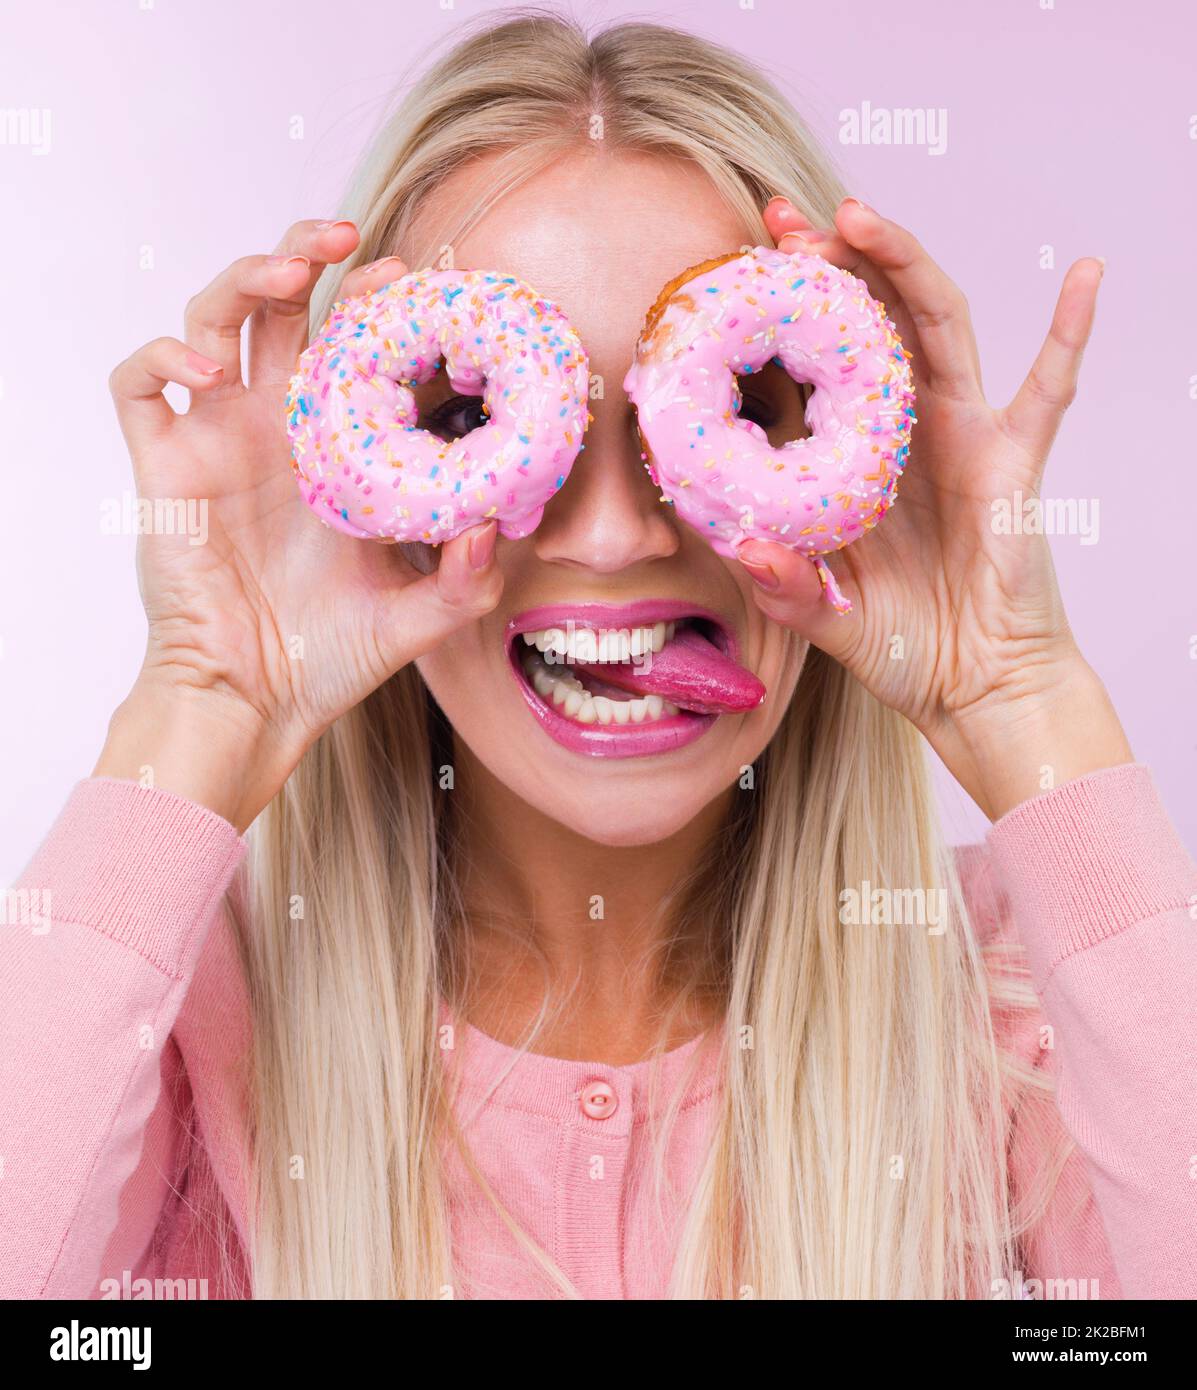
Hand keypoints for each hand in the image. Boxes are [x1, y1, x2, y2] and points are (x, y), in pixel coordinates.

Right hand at [96, 223, 501, 829]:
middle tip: (352, 242)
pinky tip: (204, 367)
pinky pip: (137, 385)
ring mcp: (216, 439)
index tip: (419, 284)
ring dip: (242, 279)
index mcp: (334, 447)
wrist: (256, 702)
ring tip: (287, 275)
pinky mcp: (163, 466)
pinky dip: (159, 354)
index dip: (377, 304)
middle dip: (309, 255)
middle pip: (279, 305)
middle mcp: (274, 429)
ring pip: (212, 319)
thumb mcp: (419, 617)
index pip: (351, 344)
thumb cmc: (331, 658)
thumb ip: (467, 578)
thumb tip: (495, 522)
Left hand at [737, 196, 1130, 819]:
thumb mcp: (821, 618)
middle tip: (782, 220)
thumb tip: (739, 543)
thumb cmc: (900, 647)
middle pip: (869, 325)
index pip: (813, 368)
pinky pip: (1050, 389)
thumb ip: (782, 585)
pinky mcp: (1015, 462)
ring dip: (904, 267)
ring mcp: (963, 438)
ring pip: (938, 329)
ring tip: (859, 215)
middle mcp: (904, 433)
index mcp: (852, 459)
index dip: (779, 322)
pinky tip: (1088, 275)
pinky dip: (1069, 334)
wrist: (975, 688)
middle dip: (829, 268)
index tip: (733, 273)